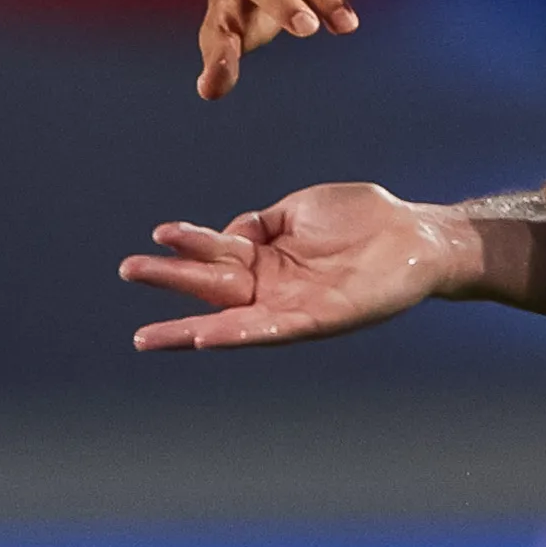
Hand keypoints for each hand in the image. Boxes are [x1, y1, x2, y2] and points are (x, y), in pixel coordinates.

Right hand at [122, 182, 472, 351]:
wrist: (417, 237)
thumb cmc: (364, 219)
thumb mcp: (299, 208)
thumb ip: (260, 223)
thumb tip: (227, 235)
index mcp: (266, 258)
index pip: (215, 254)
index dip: (188, 243)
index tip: (158, 233)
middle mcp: (272, 287)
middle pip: (210, 287)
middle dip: (169, 281)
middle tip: (128, 271)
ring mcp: (291, 307)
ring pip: (228, 321)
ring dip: (187, 327)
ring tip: (148, 336)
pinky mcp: (317, 320)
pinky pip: (269, 331)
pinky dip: (236, 335)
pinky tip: (206, 337)